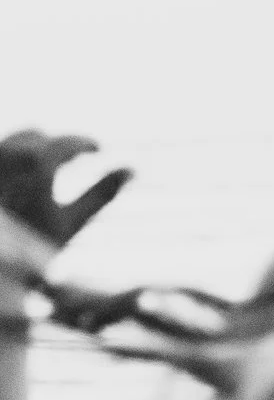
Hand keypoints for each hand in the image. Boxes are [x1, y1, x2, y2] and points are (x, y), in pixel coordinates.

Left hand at [0, 132, 130, 249]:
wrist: (0, 264)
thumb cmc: (36, 247)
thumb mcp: (73, 222)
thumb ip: (103, 194)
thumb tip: (133, 169)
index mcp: (35, 175)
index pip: (61, 145)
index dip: (82, 143)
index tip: (99, 148)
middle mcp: (7, 165)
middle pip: (36, 136)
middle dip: (58, 144)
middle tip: (78, 157)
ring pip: (15, 140)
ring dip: (37, 146)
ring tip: (55, 164)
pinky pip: (2, 152)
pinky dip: (18, 156)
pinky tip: (28, 174)